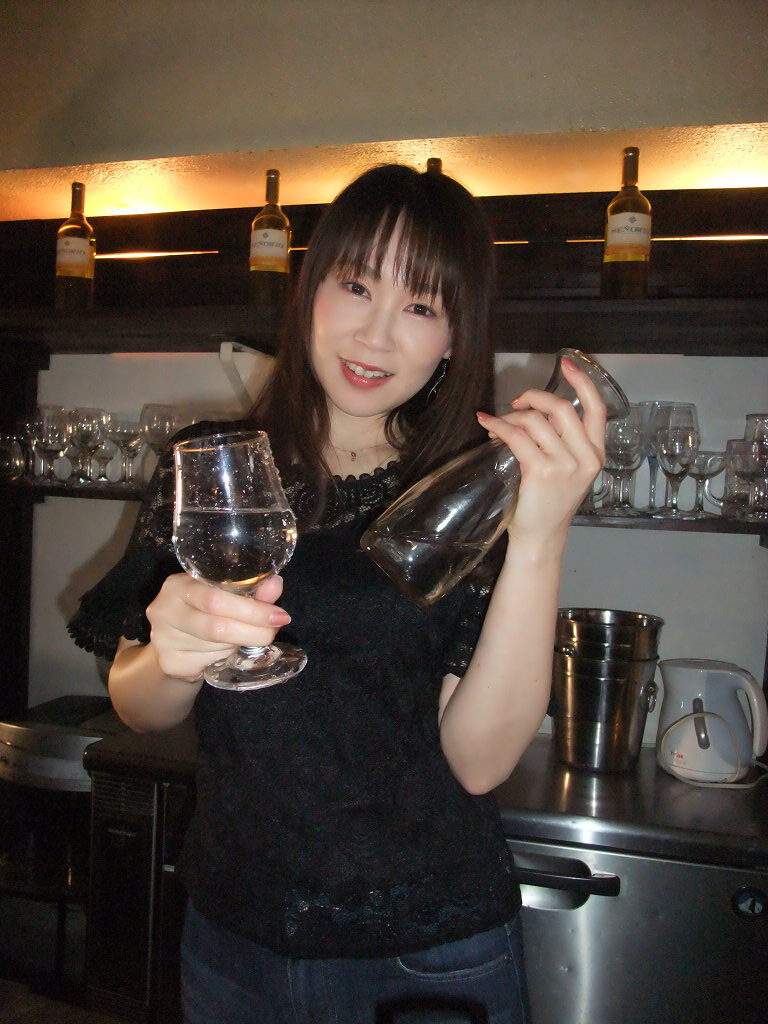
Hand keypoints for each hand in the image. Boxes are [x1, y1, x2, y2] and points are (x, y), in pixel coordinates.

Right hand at [145, 573, 289, 680]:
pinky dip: (225, 657)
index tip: (278, 616)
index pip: (215, 597)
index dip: (251, 609)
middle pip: (216, 626)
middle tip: (272, 632)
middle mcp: (164, 610)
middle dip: (252, 630)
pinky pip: (208, 663)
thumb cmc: (203, 612)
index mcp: (178, 585)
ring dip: (240, 643)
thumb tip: (275, 585)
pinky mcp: (169, 663)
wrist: (173, 643)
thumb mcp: (225, 595)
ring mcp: (162, 639)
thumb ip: (252, 591)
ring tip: (246, 637)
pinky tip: (227, 651)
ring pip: (216, 646)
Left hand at [477, 357, 605, 548]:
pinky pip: (517, 436)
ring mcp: (565, 465)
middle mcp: (586, 458)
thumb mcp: (569, 472)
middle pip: (562, 408)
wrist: (541, 538)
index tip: (566, 364)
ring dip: (512, 416)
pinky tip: (487, 424)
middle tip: (517, 402)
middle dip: (534, 397)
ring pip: (536, 420)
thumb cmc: (550, 505)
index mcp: (597, 454)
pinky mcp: (541, 472)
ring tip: (499, 426)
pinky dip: (498, 426)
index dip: (582, 382)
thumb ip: (563, 443)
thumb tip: (534, 411)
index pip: (597, 409)